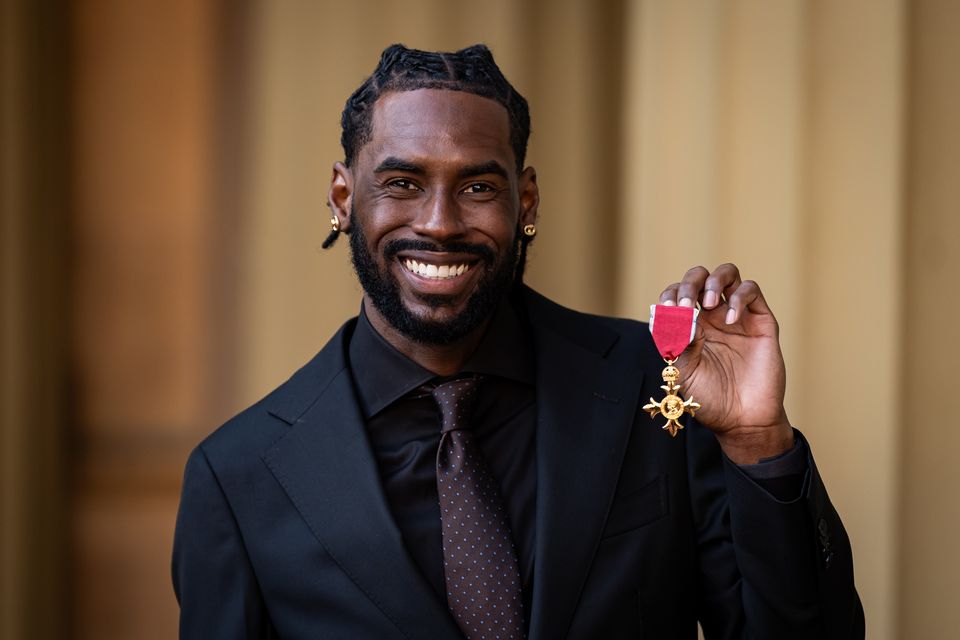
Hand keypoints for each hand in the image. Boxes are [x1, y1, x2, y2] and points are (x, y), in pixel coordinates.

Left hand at [657, 264, 793, 463]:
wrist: (742, 420)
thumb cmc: (709, 398)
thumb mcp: (681, 370)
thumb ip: (675, 342)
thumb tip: (673, 313)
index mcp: (689, 325)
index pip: (676, 294)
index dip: (669, 295)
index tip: (666, 309)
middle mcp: (712, 317)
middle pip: (699, 277)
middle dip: (689, 283)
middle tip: (684, 303)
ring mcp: (737, 317)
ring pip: (727, 274)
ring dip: (714, 281)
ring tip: (707, 304)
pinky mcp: (761, 322)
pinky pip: (752, 291)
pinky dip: (739, 298)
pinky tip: (731, 320)